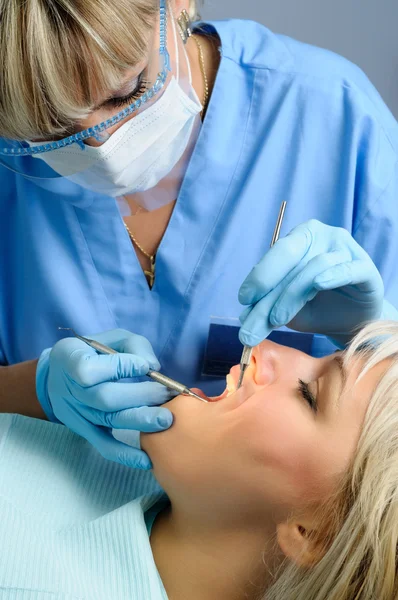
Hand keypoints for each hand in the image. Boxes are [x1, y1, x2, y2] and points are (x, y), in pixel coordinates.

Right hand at [36, 329, 172, 468]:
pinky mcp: (86, 431)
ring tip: (166, 419)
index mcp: (71, 358)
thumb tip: (153, 366)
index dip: (120, 367)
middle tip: (166, 393)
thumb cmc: (93, 353)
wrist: (59, 376)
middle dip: (140, 396)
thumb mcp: (110, 338)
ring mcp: (78, 413)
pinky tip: (147, 459)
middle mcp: (71, 388)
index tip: (145, 366)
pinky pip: (104, 446)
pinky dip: (125, 455)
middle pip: (105, 397)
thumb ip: (133, 345)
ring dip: (140, 420)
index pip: (89, 369)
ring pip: (109, 420)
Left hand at [239, 220, 383, 346]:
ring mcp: (345, 248)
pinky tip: (318, 285)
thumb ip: (267, 308)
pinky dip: (332, 275)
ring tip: (277, 320)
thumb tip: (244, 318)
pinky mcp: (365, 268)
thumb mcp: (286, 309)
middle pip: (290, 254)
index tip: (244, 299)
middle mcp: (322, 236)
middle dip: (269, 286)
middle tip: (254, 316)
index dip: (259, 275)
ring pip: (313, 266)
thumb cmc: (316, 308)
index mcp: (299, 239)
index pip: (276, 253)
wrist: (352, 322)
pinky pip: (348, 269)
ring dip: (291, 295)